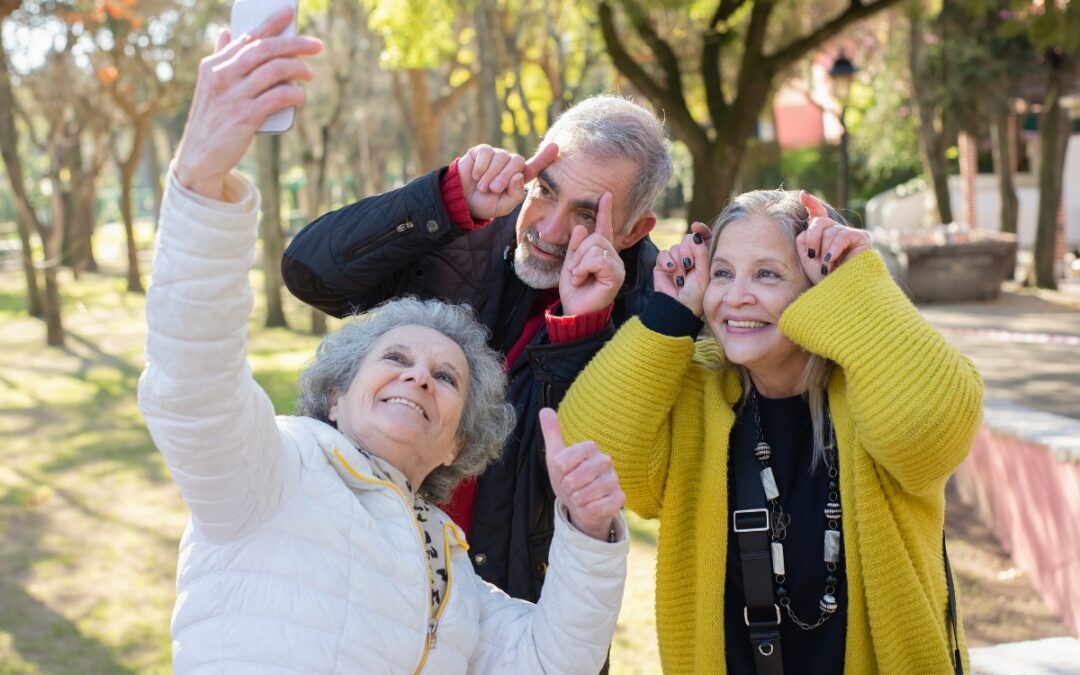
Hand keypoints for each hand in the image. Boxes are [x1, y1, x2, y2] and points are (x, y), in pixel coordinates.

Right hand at [173, 7, 321, 199]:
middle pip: (265, 50)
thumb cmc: (211, 119)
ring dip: (298, 69)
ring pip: (274, 70)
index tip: (289, 12)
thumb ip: (220, 58)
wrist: (200, 157)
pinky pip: (277, 97)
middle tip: (316, 45)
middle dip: (294, 44)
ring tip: (310, 74)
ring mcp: (234, 96)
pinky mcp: (245, 117)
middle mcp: (222, 76)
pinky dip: (293, 93)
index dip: (271, 23)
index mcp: (214, 65)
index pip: (247, 37)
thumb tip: (225, 32)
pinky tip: (301, 95)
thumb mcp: (210, 85)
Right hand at [458, 143, 558, 220]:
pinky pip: (487, 152)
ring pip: (501, 157)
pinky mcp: (482, 151)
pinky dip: (481, 166)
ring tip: (482, 186)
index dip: (545, 157)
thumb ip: (515, 194)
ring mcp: (497, 156)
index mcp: (519, 178)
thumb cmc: (486, 204)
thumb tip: (519, 175)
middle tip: (493, 189)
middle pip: (517, 161)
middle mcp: (510, 164)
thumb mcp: (503, 206)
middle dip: (504, 177)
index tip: (555, 146)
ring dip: (491, 175)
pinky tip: (476, 175)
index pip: (535, 166)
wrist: (463, 201)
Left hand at [539, 408, 624, 541]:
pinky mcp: (619, 498)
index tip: (563, 473)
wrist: (582, 504)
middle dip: (566, 488)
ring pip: (584, 495)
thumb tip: (544, 410)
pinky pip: (596, 508)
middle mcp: (605, 461)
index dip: (559, 472)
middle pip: (573, 479)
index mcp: (590, 448)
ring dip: (576, 500)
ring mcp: (614, 480)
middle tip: (570, 488)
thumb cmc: (569, 478)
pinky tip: (588, 506)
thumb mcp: (556, 457)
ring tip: (579, 497)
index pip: (564, 461)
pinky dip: (586, 510)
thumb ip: (552, 434)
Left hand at [559, 192, 624, 315]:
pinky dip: (584, 268)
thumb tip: (580, 226)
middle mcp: (612, 257)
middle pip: (595, 237)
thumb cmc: (575, 291)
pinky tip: (582, 279)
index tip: (606, 195)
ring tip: (578, 277)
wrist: (575, 311)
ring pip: (595, 247)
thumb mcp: (570, 263)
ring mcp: (616, 266)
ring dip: (579, 262)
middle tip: (574, 271)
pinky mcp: (616, 275)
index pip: (604, 228)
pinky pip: (598, 259)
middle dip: (578, 253)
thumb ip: (575, 246)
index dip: (604, 211)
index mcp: (601, 253)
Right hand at [653, 221, 710, 315]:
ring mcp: (676, 260)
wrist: (679, 306)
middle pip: (687, 239)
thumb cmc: (696, 294)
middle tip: (689, 265)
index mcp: (703, 258)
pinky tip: (672, 271)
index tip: (697, 227)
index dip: (701, 230)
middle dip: (688, 251)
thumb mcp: (704, 272)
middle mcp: (690, 257)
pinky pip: (664, 254)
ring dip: (678, 261)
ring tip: (681, 276)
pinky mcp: (663, 265)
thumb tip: (695, 234)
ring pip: (675, 247)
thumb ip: (702, 252)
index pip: (703, 238)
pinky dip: (667, 261)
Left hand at [796, 191, 871, 283]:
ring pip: (830, 230)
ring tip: (827, 267)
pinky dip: (834, 248)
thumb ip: (805, 237)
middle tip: (813, 256)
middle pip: (820, 221)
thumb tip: (810, 219)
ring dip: (824, 250)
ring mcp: (850, 234)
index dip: (812, 204)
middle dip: (813, 238)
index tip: (802, 195)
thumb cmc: (823, 279)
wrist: (838, 293)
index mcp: (823, 236)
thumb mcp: (807, 256)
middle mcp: (837, 232)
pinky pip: (843, 235)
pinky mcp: (862, 238)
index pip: (818, 214)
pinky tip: (832, 260)